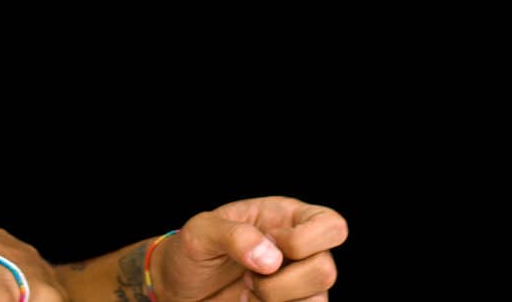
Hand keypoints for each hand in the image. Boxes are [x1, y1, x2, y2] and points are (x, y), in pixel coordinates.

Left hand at [151, 196, 347, 301]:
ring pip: (318, 301)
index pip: (331, 226)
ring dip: (274, 301)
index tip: (266, 245)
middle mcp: (300, 251)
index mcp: (286, 218)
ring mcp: (299, 283)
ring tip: (247, 293)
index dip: (301, 241)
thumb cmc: (192, 252)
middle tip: (249, 276)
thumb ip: (233, 235)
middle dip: (280, 282)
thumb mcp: (200, 232)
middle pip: (326, 270)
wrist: (179, 288)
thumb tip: (272, 259)